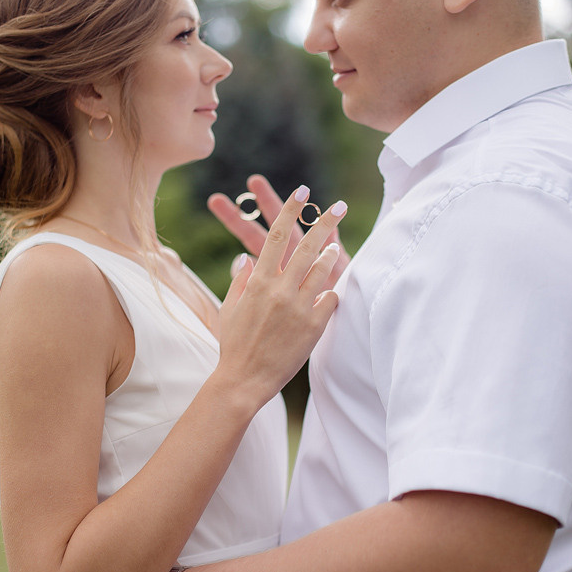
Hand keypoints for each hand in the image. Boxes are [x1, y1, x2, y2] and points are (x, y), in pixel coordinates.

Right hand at [214, 185, 346, 408]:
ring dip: (331, 255)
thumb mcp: (230, 307)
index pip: (277, 236)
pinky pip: (329, 299)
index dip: (290, 210)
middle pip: (307, 246)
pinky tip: (330, 290)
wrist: (245, 381)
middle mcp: (280, 290)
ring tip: (336, 247)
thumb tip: (246, 258)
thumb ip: (241, 280)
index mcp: (258, 282)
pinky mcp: (314, 326)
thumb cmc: (234, 344)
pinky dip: (330, 292)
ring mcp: (299, 307)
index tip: (302, 190)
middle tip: (340, 205)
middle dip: (325, 222)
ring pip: (322, 270)